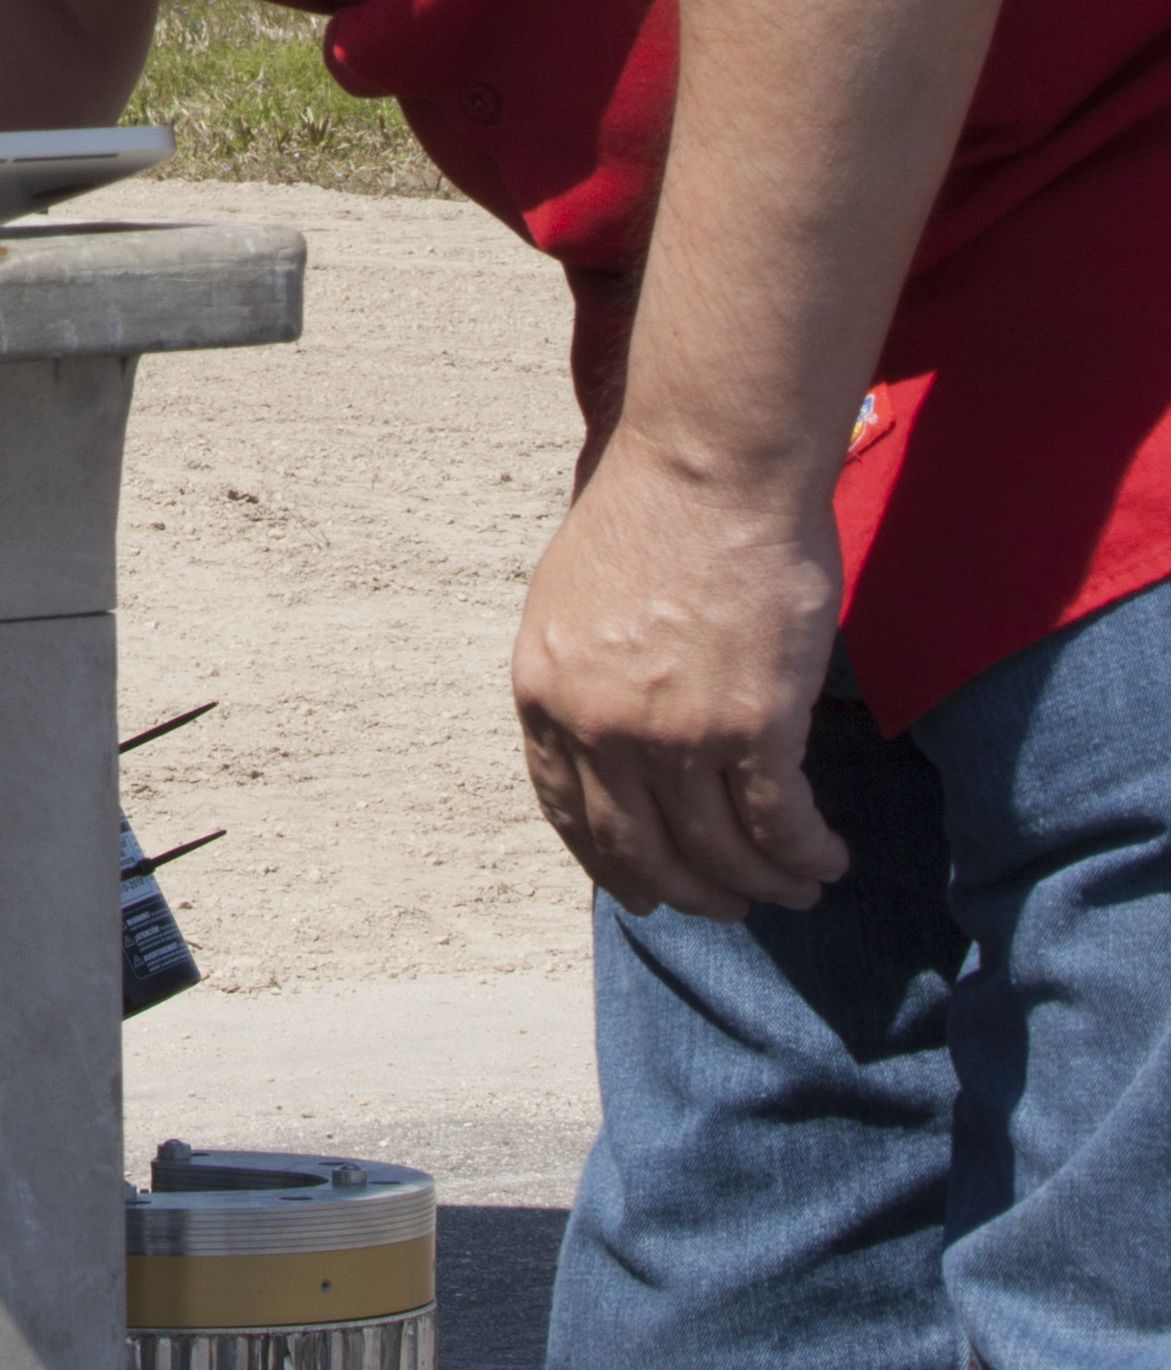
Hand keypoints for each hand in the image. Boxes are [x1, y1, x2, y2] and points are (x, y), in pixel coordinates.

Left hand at [510, 436, 850, 921]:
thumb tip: (607, 733)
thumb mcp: (574, 595)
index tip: (646, 892)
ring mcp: (674, 733)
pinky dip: (806, 855)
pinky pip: (779, 825)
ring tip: (794, 890)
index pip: (569, 811)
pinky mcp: (752, 728)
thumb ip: (584, 671)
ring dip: (762, 884)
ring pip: (720, 851)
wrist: (711, 463)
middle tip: (726, 906)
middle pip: (643, 849)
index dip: (611, 863)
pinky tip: (826, 861)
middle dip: (689, 892)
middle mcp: (598, 723)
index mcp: (543, 689)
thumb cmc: (654, 509)